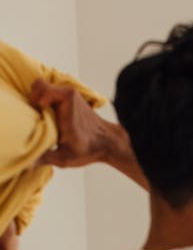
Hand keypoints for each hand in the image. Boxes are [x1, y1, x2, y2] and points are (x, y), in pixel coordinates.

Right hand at [30, 79, 149, 190]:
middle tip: (38, 117)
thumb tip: (28, 163)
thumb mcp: (65, 157)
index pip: (40, 89)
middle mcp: (68, 94)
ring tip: (43, 118)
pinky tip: (50, 117)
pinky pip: (51, 93)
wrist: (107, 142)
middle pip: (39, 86)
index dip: (35, 102)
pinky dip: (46, 102)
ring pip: (44, 88)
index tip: (39, 116)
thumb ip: (45, 158)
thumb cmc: (88, 149)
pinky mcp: (71, 97)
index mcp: (66, 103)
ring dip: (40, 101)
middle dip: (34, 100)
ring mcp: (70, 94)